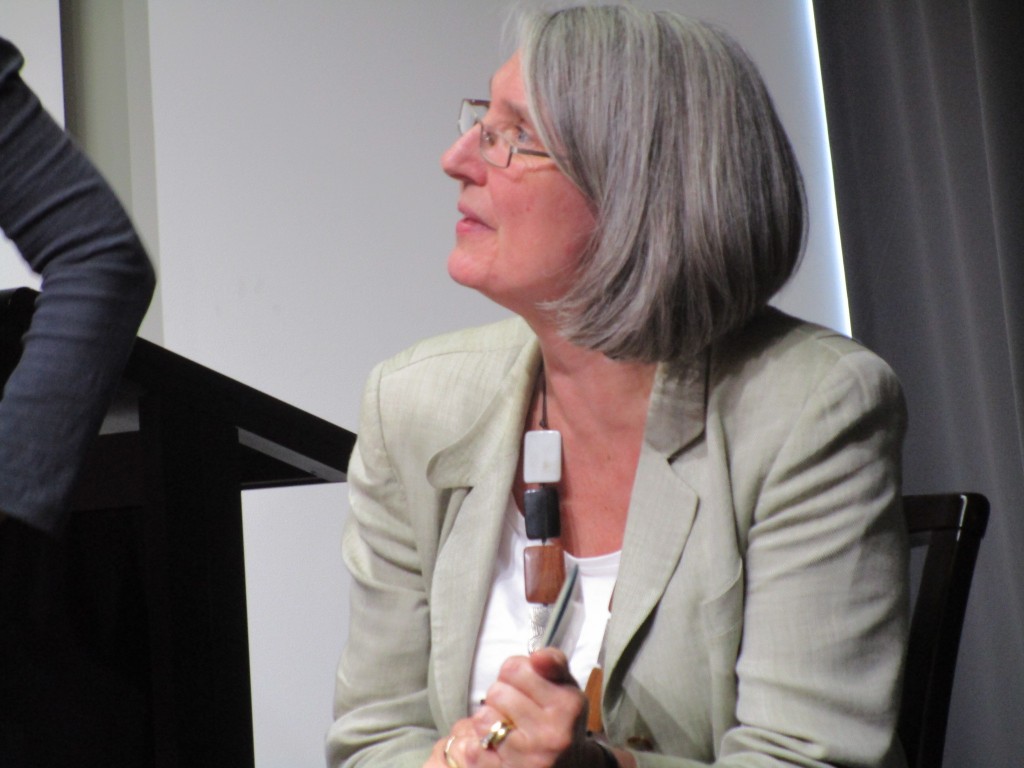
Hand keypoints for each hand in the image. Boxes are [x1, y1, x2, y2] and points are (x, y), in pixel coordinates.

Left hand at [474, 648, 587, 766]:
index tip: (524, 687)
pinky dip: (479, 746)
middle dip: (501, 698)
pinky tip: (497, 749)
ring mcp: (531, 758)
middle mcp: (553, 733)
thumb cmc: (560, 721)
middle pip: (497, 692)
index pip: (514, 667)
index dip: (513, 675)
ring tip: (506, 730)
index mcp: (568, 704)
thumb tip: (537, 655)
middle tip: (515, 712)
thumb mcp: (565, 688)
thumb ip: (553, 662)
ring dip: (489, 722)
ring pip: (484, 718)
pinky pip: (475, 748)